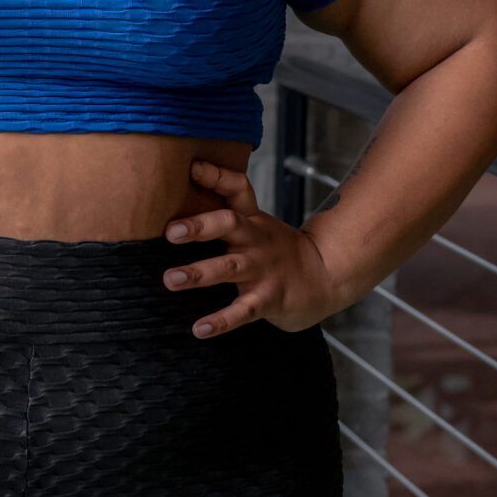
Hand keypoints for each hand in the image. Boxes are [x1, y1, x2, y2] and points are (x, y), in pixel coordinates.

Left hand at [161, 158, 339, 337]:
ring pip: (229, 268)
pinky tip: (200, 329)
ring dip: (199, 273)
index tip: (193, 166)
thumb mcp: (258, 225)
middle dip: (200, 226)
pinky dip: (222, 321)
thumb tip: (180, 199)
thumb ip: (227, 214)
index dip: (217, 176)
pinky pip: (243, 311)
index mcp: (252, 220)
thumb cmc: (278, 251)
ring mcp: (263, 270)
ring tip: (171, 279)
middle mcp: (256, 241)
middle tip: (170, 231)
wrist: (326, 278)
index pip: (238, 188)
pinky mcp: (268, 299)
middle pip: (230, 224)